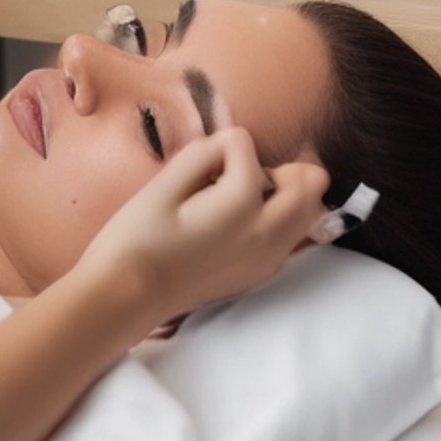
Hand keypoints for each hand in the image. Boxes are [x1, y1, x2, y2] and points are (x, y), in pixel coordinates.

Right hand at [72, 127, 330, 333]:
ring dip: (288, 194)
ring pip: (312, 213)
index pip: (246, 145)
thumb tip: (227, 146)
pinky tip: (242, 223)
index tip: (196, 168)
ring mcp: (269, 258)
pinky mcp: (262, 273)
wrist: (128, 295)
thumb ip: (203, 154)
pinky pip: (293, 237)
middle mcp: (267, 233)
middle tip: (238, 173)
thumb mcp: (163, 184)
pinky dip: (282, 220)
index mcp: (241, 204)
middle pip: (312, 182)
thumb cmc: (137, 237)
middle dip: (279, 165)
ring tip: (244, 196)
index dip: (219, 146)